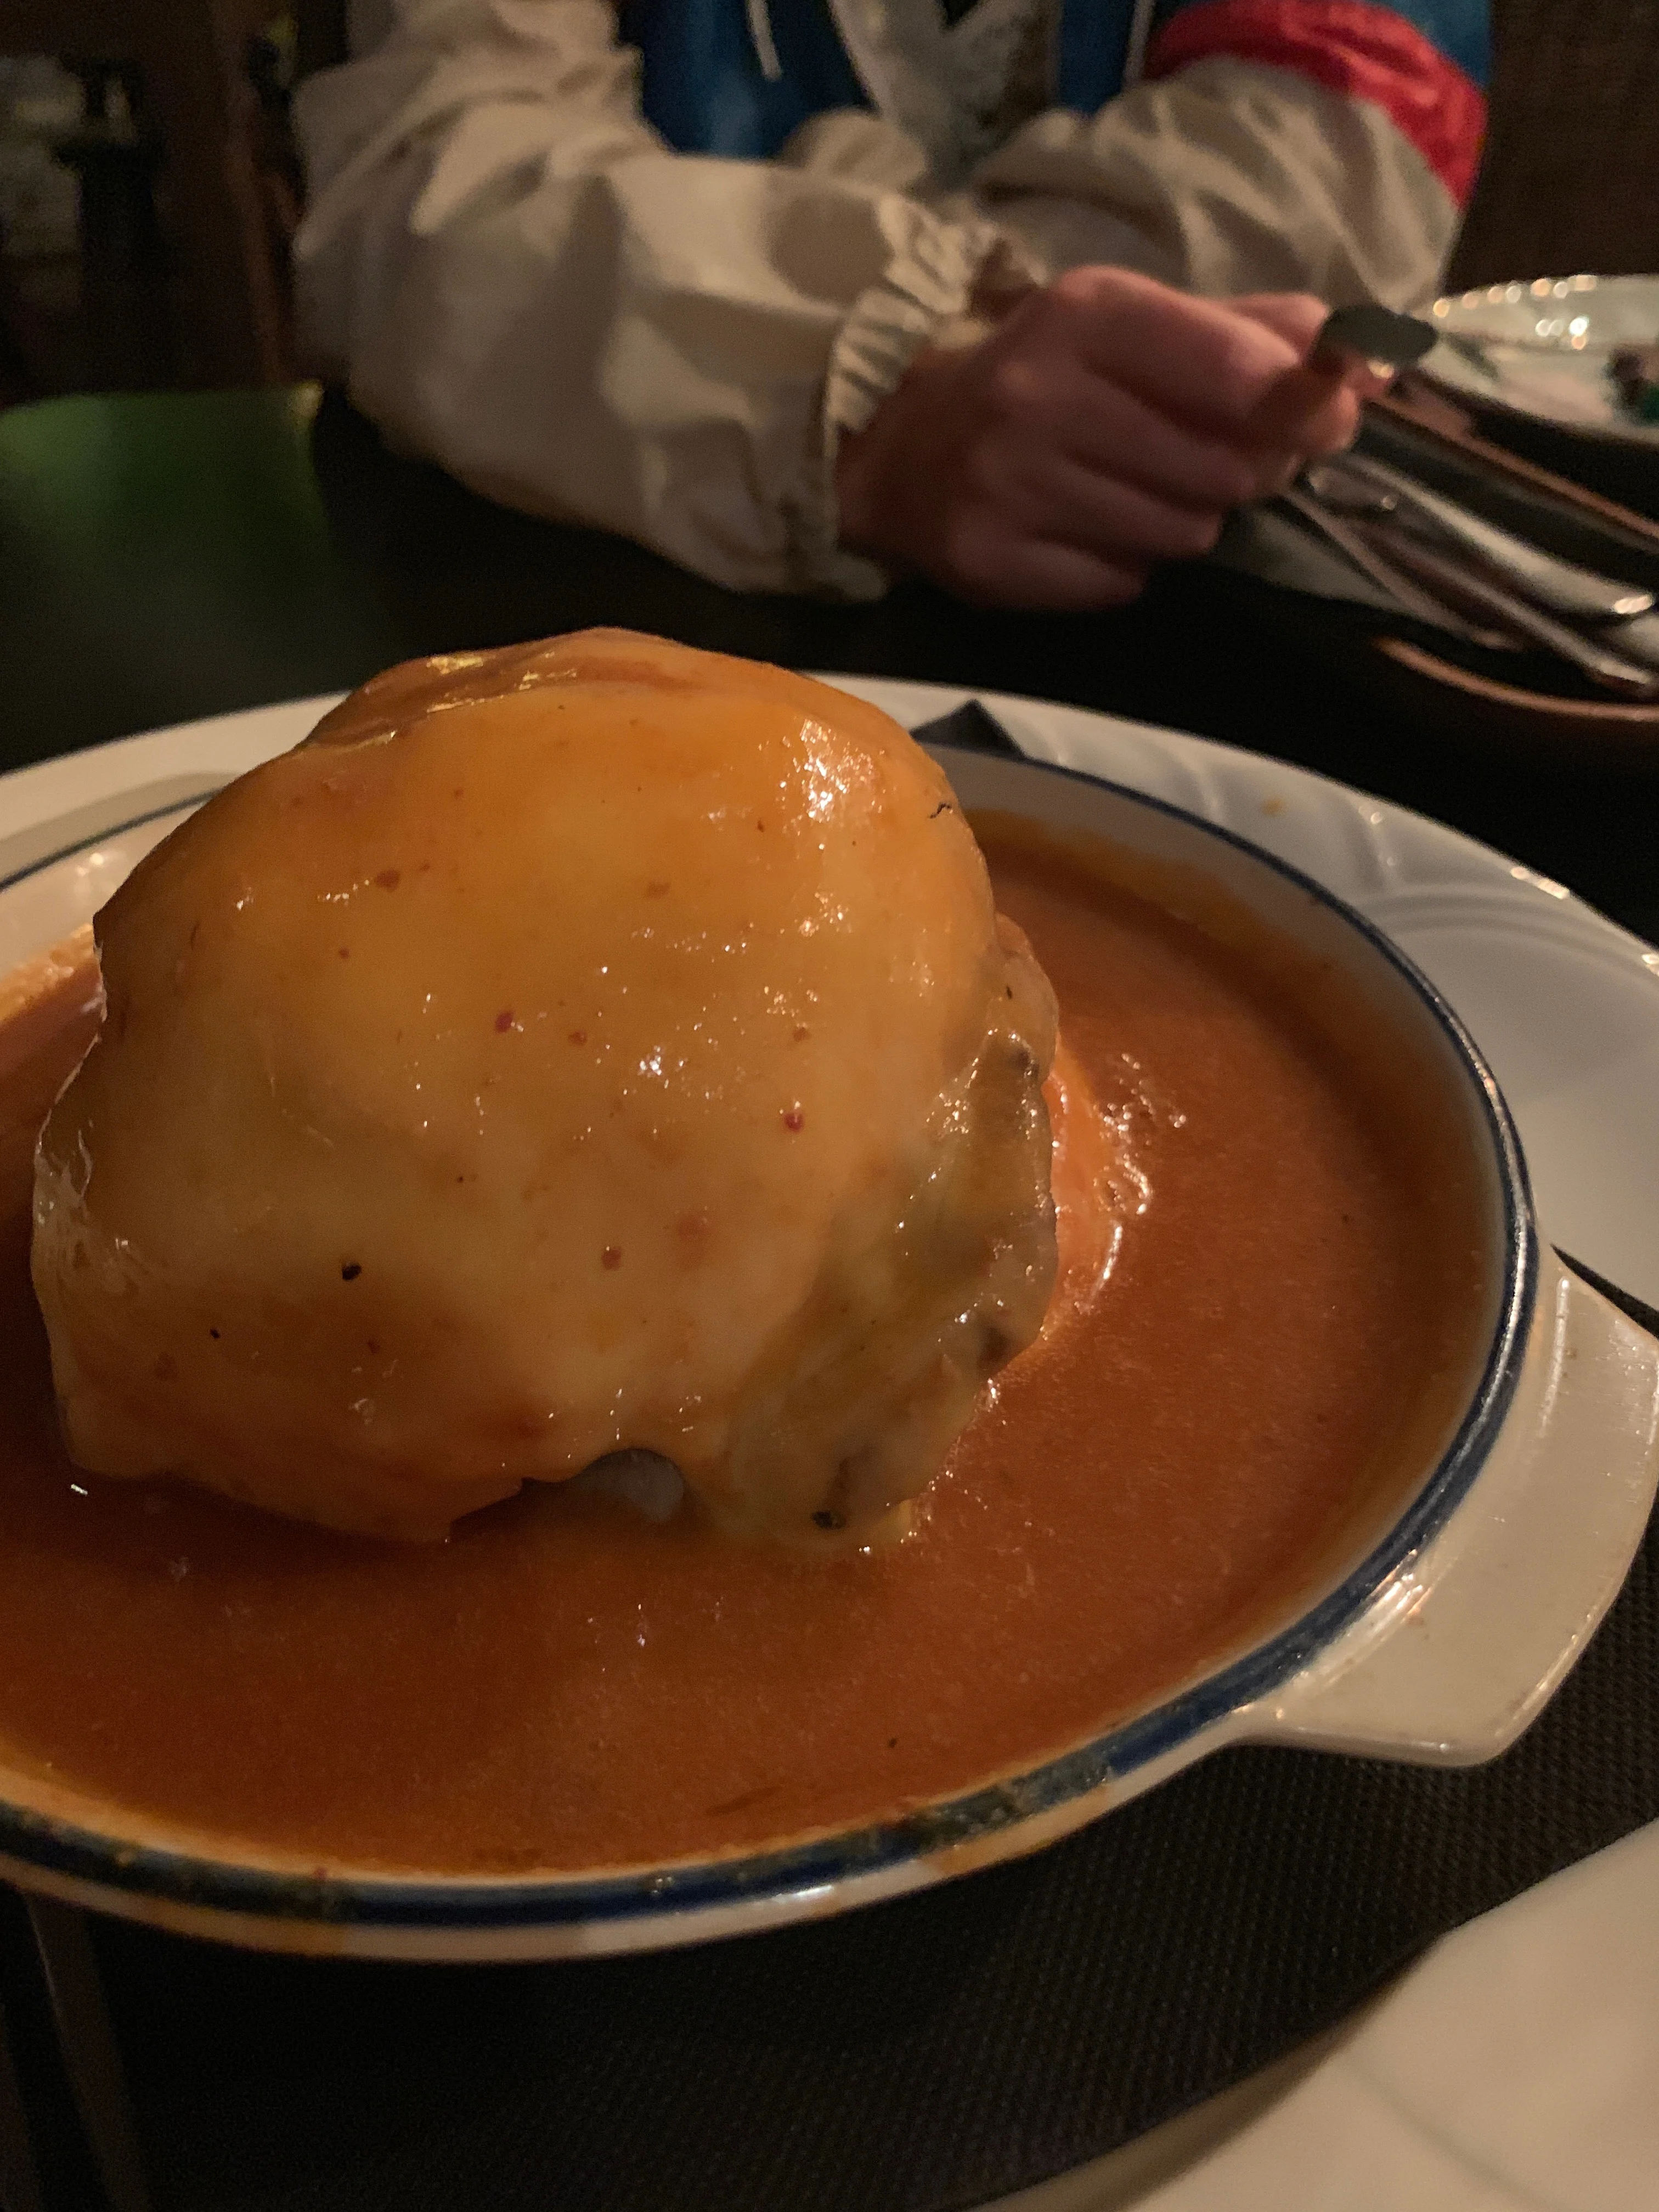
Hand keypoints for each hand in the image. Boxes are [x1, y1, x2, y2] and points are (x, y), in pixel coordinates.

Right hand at [834, 268, 1382, 609]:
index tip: (1331, 421)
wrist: (904, 444)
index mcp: (1090, 315)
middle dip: (1243, 473)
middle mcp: (1042, 395)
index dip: (1305, 405)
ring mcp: (1011, 485)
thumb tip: (1373, 359)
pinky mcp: (993, 561)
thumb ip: (1256, 333)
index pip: (1237, 370)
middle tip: (1217, 464)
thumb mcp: (1141, 325)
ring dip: (1186, 522)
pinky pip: (1122, 584)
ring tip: (1142, 494)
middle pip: (1223, 467)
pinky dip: (1127, 567)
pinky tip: (1092, 532)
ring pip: (1180, 533)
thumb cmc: (1051, 377)